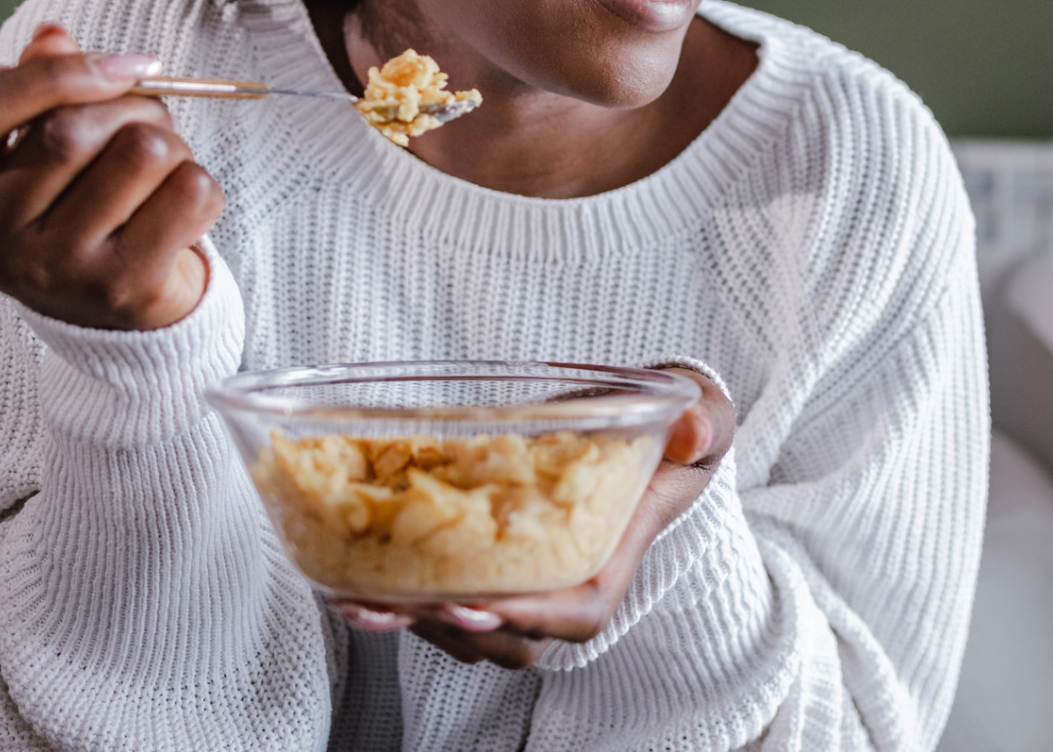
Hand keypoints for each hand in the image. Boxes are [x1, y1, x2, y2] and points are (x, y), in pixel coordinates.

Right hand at [0, 23, 224, 330]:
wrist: (117, 325)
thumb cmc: (79, 216)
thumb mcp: (41, 159)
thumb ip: (42, 94)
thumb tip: (52, 33)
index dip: (54, 74)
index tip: (125, 64)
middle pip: (72, 130)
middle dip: (135, 107)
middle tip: (155, 122)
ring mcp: (54, 270)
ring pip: (142, 153)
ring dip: (175, 144)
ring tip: (166, 170)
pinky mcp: (122, 288)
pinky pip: (190, 192)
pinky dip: (203, 186)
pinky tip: (182, 210)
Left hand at [331, 368, 736, 667]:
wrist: (650, 427)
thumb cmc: (674, 430)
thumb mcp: (701, 416)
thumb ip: (704, 422)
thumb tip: (691, 436)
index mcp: (615, 551)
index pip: (579, 610)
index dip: (528, 617)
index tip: (478, 602)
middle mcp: (566, 579)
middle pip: (512, 637)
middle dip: (453, 630)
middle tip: (395, 604)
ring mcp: (523, 576)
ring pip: (468, 628)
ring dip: (411, 621)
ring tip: (356, 598)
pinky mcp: (486, 560)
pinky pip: (441, 598)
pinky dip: (394, 594)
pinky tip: (347, 574)